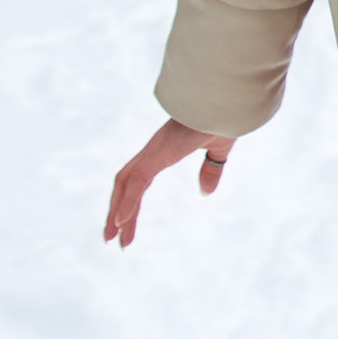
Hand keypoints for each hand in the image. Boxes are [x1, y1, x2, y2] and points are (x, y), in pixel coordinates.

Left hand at [103, 116, 235, 248]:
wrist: (226, 101)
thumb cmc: (224, 117)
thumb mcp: (218, 151)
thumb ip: (210, 170)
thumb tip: (204, 192)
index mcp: (163, 150)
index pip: (138, 180)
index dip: (130, 202)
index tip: (125, 225)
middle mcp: (153, 151)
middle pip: (125, 184)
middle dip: (116, 211)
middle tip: (111, 238)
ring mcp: (153, 151)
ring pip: (125, 185)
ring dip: (116, 212)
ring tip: (111, 238)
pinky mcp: (157, 154)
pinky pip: (136, 182)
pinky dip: (127, 202)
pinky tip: (120, 222)